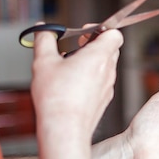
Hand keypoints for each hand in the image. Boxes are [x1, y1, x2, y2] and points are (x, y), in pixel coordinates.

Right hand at [31, 26, 122, 148]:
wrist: (65, 129)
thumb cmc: (56, 97)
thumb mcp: (44, 62)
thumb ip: (44, 40)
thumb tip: (43, 29)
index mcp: (99, 56)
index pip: (115, 34)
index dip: (101, 29)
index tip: (83, 32)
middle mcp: (108, 71)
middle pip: (111, 49)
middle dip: (94, 44)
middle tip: (76, 47)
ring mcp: (108, 87)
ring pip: (106, 66)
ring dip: (91, 61)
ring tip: (69, 66)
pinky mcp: (104, 100)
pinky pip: (102, 82)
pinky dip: (91, 78)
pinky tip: (71, 84)